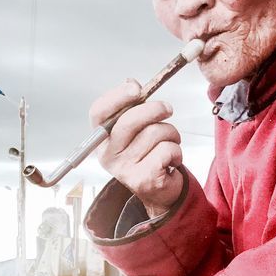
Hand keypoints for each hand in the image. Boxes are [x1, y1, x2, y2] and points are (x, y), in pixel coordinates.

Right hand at [89, 80, 182, 217]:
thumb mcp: (135, 131)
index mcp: (102, 140)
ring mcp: (125, 169)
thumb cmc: (147, 155)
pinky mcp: (144, 179)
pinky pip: (167, 150)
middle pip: (129, 120)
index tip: (136, 88)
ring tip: (170, 142)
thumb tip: (131, 83)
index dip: (117, 96)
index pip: (99, 113)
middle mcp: (109, 155)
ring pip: (154, 133)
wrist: (159, 191)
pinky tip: (172, 160)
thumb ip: (131, 107)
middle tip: (168, 108)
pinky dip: (176, 151)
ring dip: (171, 134)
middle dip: (155, 109)